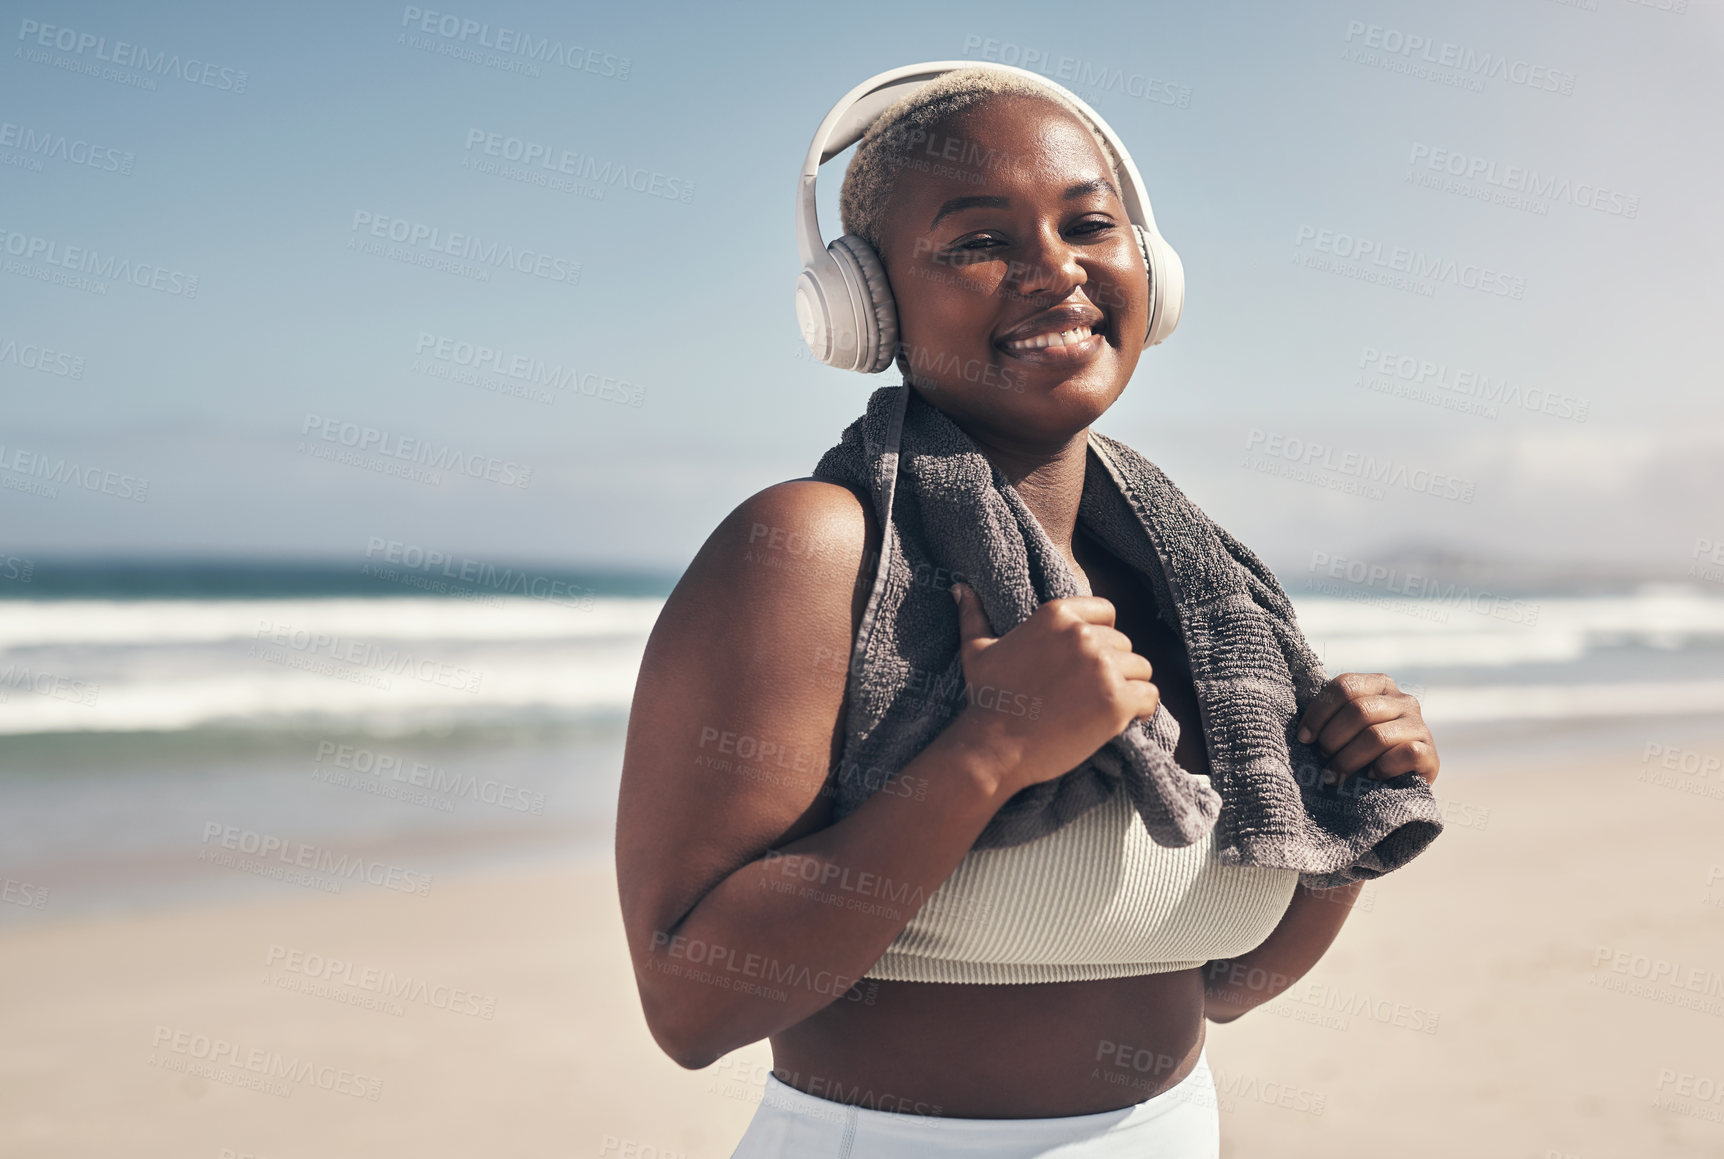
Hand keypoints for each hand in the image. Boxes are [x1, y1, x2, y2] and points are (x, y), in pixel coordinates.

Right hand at [948, 581, 1159, 793]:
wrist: (994, 746)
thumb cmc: (987, 698)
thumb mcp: (976, 650)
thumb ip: (973, 615)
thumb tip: (960, 588)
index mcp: (1057, 615)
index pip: (1106, 613)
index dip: (1102, 636)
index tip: (1088, 661)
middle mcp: (1083, 635)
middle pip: (1124, 644)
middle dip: (1114, 667)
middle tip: (1090, 692)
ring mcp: (1103, 668)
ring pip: (1141, 669)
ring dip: (1129, 688)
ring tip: (1106, 707)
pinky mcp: (1117, 701)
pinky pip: (1150, 697)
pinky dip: (1143, 710)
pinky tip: (1124, 720)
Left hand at [1295, 672, 1438, 786]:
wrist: (1399, 782)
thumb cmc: (1362, 751)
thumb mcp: (1348, 727)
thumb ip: (1333, 716)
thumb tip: (1302, 731)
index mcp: (1380, 684)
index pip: (1345, 686)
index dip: (1319, 712)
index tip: (1304, 738)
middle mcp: (1403, 700)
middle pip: (1358, 711)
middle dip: (1333, 738)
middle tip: (1323, 758)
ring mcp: (1419, 725)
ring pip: (1376, 736)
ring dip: (1349, 759)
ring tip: (1335, 774)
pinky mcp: (1430, 752)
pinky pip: (1405, 754)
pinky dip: (1382, 768)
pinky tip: (1371, 776)